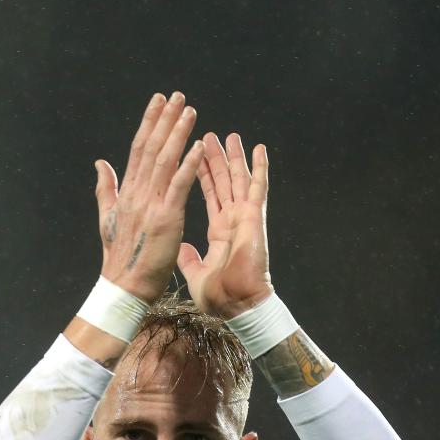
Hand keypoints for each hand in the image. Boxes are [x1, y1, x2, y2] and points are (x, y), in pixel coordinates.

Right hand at [94, 92, 205, 302]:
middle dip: (164, 119)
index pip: (138, 148)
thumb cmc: (120, 257)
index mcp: (126, 192)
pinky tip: (198, 147)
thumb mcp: (107, 218)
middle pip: (151, 148)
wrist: (123, 286)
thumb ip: (105, 188)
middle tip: (177, 95)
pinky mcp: (165, 218)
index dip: (149, 122)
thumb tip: (100, 162)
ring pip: (165, 161)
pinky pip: (178, 186)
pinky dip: (188, 166)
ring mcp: (150, 204)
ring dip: (178, 134)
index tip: (158, 101)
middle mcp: (137, 193)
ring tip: (189, 111)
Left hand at [177, 132, 273, 317]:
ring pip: (239, 179)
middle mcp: (232, 220)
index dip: (202, 175)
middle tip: (209, 135)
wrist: (237, 305)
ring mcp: (244, 217)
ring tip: (229, 135)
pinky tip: (259, 149)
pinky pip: (258, 188)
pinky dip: (259, 168)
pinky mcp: (254, 218)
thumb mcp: (195, 274)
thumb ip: (188, 258)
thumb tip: (180, 247)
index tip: (194, 156)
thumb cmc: (220, 296)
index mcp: (219, 231)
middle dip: (215, 159)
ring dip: (234, 157)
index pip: (209, 195)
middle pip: (223, 182)